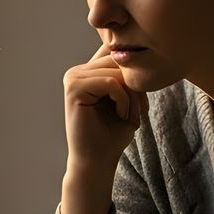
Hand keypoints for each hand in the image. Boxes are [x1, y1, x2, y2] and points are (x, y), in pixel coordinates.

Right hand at [63, 41, 148, 173]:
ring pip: (117, 72)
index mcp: (87, 72)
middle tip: (140, 111)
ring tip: (132, 116)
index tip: (139, 102)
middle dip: (137, 86)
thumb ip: (128, 76)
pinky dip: (124, 100)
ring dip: (133, 96)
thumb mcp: (128, 99)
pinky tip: (122, 115)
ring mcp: (73, 78)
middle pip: (119, 61)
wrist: (97, 161)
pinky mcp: (74, 89)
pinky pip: (111, 82)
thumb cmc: (113, 134)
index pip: (117, 55)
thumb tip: (139, 52)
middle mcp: (77, 71)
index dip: (135, 74)